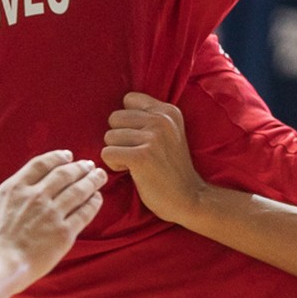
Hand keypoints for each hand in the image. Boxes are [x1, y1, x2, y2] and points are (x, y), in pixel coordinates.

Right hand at [0, 150, 105, 288]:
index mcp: (11, 190)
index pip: (40, 165)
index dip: (56, 158)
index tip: (67, 155)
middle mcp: (35, 196)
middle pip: (64, 174)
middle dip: (79, 167)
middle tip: (89, 164)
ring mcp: (51, 213)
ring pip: (78, 189)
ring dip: (91, 180)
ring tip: (100, 175)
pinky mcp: (64, 233)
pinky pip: (84, 212)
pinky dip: (93, 203)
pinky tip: (98, 198)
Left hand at [100, 93, 205, 225]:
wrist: (188, 198)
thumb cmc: (171, 168)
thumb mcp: (168, 133)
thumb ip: (148, 117)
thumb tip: (115, 111)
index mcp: (168, 111)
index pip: (129, 99)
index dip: (128, 121)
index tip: (141, 138)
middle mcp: (161, 120)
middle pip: (115, 118)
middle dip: (120, 137)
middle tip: (138, 153)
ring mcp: (152, 138)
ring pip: (109, 137)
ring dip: (118, 153)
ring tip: (137, 164)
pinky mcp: (141, 157)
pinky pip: (107, 153)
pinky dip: (114, 165)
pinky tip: (132, 171)